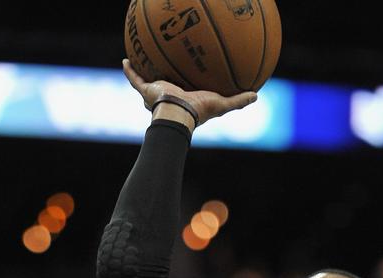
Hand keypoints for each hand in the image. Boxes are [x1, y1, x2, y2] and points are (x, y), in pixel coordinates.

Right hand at [123, 59, 256, 127]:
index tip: (188, 84)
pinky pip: (135, 79)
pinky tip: (126, 59)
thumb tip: (256, 96)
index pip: (185, 95)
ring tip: (142, 61)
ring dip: (145, 74)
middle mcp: (169, 99)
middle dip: (163, 84)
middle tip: (164, 73)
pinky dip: (129, 70)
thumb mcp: (221, 104)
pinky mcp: (146, 90)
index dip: (186, 89)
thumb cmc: (198, 112)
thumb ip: (238, 101)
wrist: (178, 113)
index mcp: (185, 102)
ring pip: (148, 84)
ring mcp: (155, 95)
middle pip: (164, 90)